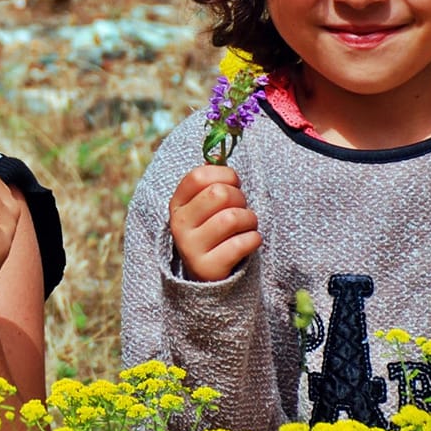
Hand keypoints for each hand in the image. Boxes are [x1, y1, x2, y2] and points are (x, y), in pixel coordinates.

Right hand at [169, 165, 261, 282]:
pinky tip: (248, 242)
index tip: (233, 184)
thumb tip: (217, 155)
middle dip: (240, 198)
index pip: (199, 176)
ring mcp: (191, 247)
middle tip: (241, 208)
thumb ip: (209, 181)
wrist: (206, 276)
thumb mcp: (202, 206)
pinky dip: (254, 239)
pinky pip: (242, 243)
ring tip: (247, 226)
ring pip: (232, 218)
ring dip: (250, 219)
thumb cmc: (211, 232)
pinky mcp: (208, 267)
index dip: (224, 175)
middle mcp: (179, 225)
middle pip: (219, 194)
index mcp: (177, 205)